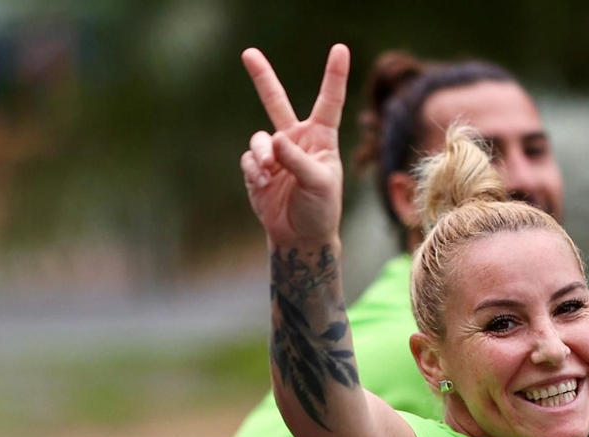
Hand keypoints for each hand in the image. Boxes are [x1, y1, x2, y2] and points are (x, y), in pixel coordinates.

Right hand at [239, 44, 348, 248]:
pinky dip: (254, 172)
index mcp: (321, 138)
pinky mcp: (257, 169)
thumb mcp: (318, 183)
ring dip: (262, 154)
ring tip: (270, 171)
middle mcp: (296, 139)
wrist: (299, 236)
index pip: (329, 101)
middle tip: (248, 52)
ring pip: (259, 139)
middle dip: (262, 77)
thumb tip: (274, 141)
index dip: (334, 75)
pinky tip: (264, 185)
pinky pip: (249, 160)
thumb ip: (297, 159)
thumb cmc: (320, 209)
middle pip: (276, 101)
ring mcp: (275, 153)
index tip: (340, 48)